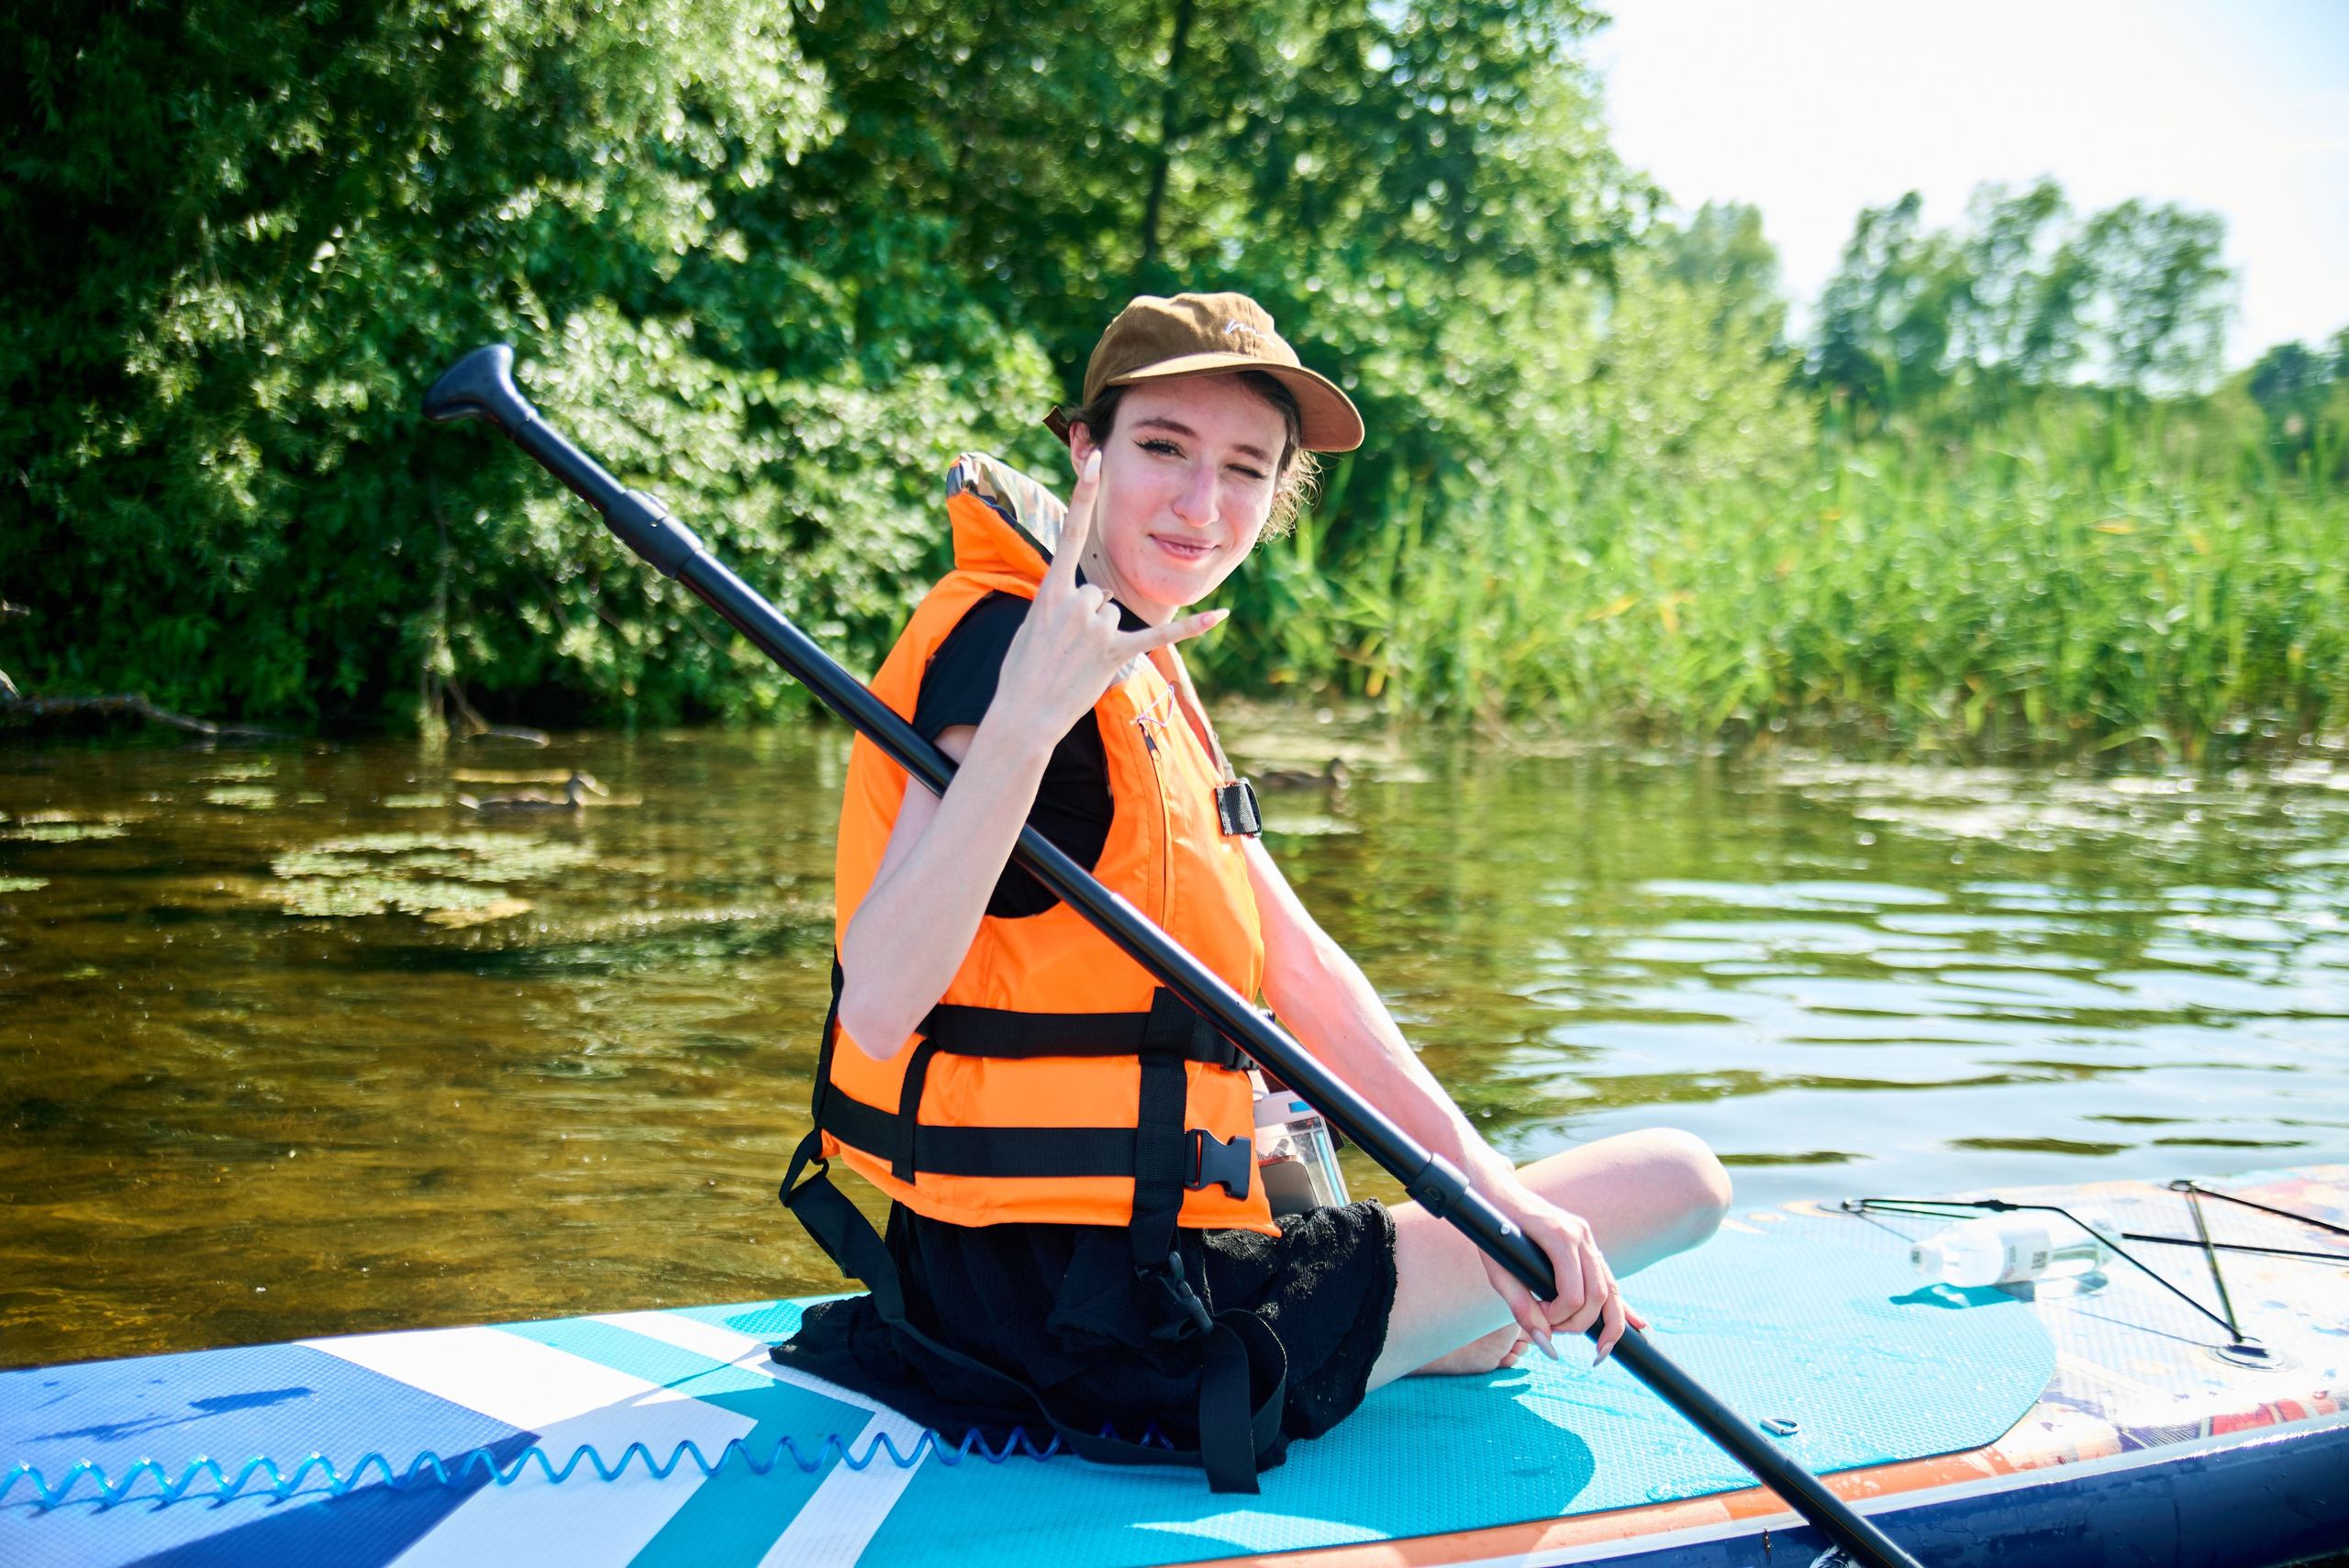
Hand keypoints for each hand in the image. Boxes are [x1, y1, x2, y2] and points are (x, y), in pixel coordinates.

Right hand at [992, 451, 1225, 739]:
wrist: (1022, 712)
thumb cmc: (1023, 671)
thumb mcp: (1033, 624)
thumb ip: (1062, 602)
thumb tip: (1093, 601)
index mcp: (1051, 590)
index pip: (1071, 530)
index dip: (1084, 493)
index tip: (1097, 459)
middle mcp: (1077, 602)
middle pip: (1101, 591)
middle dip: (1088, 618)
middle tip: (1065, 646)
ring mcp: (1098, 628)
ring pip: (1116, 614)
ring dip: (1102, 637)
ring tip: (1078, 659)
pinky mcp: (1117, 653)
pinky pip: (1160, 634)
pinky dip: (1191, 626)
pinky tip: (1220, 615)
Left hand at [1475, 1172, 1649, 1365]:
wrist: (1496, 1193)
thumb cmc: (1492, 1232)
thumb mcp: (1497, 1270)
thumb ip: (1520, 1307)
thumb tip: (1545, 1343)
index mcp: (1559, 1237)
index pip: (1574, 1295)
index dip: (1557, 1317)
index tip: (1537, 1317)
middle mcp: (1581, 1235)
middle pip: (1598, 1295)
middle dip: (1579, 1323)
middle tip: (1553, 1329)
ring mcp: (1588, 1238)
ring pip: (1611, 1289)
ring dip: (1607, 1324)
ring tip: (1601, 1352)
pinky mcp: (1588, 1244)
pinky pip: (1609, 1279)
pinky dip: (1621, 1305)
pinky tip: (1639, 1326)